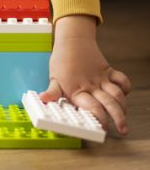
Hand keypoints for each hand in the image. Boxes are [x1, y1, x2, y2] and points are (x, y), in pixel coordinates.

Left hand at [40, 15, 130, 134]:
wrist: (72, 39)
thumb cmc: (61, 60)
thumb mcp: (54, 77)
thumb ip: (53, 92)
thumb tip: (43, 99)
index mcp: (77, 90)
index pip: (92, 107)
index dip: (99, 119)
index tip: (102, 129)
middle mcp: (91, 85)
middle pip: (109, 103)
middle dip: (118, 118)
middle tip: (122, 130)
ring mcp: (101, 78)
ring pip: (118, 94)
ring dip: (123, 107)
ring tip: (123, 119)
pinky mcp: (108, 71)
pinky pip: (122, 79)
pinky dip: (126, 88)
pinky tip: (123, 95)